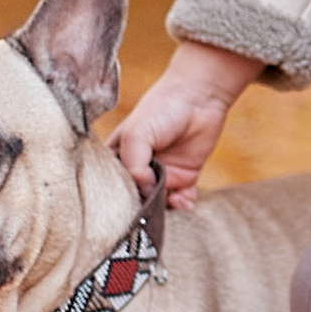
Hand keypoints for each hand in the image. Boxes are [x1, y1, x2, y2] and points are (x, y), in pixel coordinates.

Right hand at [108, 39, 261, 207]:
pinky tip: (183, 200)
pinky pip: (182, 200)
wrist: (200, 97)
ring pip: (158, 204)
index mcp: (119, 157)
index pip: (111, 186)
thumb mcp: (137, 134)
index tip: (121, 209)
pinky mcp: (185, 177)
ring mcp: (162, 174)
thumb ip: (134, 166)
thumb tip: (145, 192)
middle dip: (140, 209)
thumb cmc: (161, 109)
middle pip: (135, 198)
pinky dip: (183, 206)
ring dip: (162, 211)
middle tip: (146, 214)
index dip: (115, 199)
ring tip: (166, 205)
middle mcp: (139, 169)